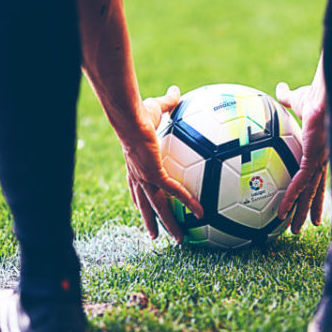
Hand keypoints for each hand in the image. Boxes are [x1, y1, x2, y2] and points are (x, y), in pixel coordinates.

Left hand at [121, 86, 203, 241]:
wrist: (132, 116)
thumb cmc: (139, 110)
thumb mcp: (155, 108)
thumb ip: (167, 103)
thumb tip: (176, 91)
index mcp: (135, 164)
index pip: (135, 186)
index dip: (138, 198)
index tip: (143, 209)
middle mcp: (138, 176)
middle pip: (144, 205)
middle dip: (150, 221)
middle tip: (156, 237)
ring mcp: (146, 178)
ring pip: (158, 207)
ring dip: (169, 224)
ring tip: (180, 240)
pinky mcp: (156, 175)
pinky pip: (174, 193)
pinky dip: (187, 203)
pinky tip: (199, 213)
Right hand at [275, 80, 327, 233]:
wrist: (326, 94)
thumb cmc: (316, 93)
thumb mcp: (297, 99)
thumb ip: (287, 98)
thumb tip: (279, 88)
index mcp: (320, 150)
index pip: (317, 175)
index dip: (315, 190)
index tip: (312, 203)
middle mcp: (323, 159)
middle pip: (316, 190)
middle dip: (310, 209)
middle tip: (305, 226)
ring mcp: (319, 161)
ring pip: (309, 193)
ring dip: (301, 213)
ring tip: (296, 230)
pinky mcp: (313, 159)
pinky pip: (300, 184)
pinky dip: (291, 198)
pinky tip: (284, 212)